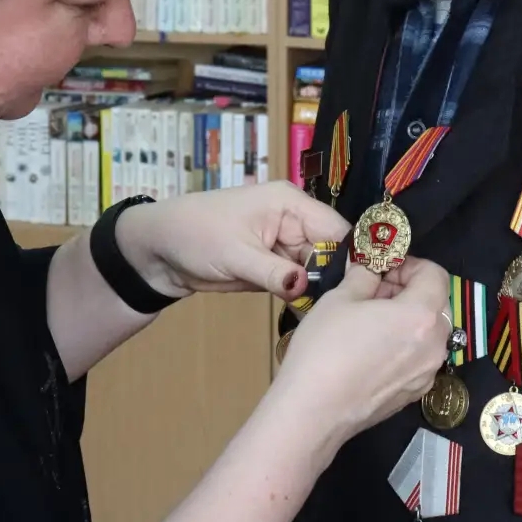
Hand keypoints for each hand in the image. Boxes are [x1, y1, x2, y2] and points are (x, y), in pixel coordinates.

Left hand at [115, 182, 349, 300]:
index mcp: (290, 204)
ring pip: (317, 271)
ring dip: (321, 292)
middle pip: (330, 252)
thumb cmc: (195, 235)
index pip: (335, 229)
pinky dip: (303, 298)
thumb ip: (273, 272)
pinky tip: (312, 315)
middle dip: (335, 280)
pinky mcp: (274, 266)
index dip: (351, 256)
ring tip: (332, 317)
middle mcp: (293, 222)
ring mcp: (284, 245)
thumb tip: (304, 286)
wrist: (159, 250)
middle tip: (346, 311)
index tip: (363, 289)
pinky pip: (299, 283)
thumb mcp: (235, 255)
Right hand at [273, 256, 452, 444]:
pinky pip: (418, 358)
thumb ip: (364, 276)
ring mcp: (426, 374)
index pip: (435, 274)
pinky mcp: (413, 394)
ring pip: (428, 333)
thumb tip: (371, 268)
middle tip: (373, 292)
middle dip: (409, 291)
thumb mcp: (340, 298)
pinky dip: (404, 345)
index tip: (383, 268)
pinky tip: (370, 351)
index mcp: (421, 315)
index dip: (410, 264)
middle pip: (436, 304)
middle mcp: (435, 346)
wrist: (313, 412)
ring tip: (370, 322)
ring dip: (407, 319)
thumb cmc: (325, 349)